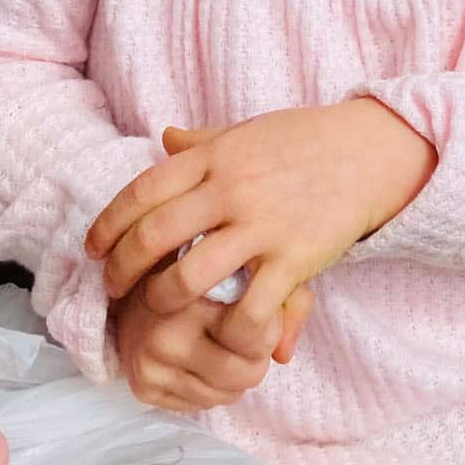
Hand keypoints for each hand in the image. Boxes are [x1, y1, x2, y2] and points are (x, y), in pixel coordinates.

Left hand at [88, 100, 435, 348]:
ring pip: (188, 277)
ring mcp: (262, 225)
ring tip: (157, 311)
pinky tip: (216, 333)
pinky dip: (224, 329)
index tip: (94, 248)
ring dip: (162, 302)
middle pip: (153, 236)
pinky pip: (247, 307)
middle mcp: (232, 188)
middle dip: (121, 270)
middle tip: (113, 288)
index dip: (108, 224)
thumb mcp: (250, 131)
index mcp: (217, 156)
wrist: (370, 151)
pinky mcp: (293, 258)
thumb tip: (162, 138)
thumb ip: (203, 141)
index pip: (142, 191)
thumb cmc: (306, 140)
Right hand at [113, 280, 313, 414]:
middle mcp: (169, 330)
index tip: (261, 312)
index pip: (257, 334)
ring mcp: (153, 362)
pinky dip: (209, 389)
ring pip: (226, 396)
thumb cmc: (201, 272)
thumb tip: (286, 354)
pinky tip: (199, 361)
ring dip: (233, 378)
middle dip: (255, 359)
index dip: (269, 328)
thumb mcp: (246, 265)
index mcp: (197, 291)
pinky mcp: (143, 388)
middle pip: (245, 373)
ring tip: (222, 348)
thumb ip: (282, 298)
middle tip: (247, 340)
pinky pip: (200, 406)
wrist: (133, 284)